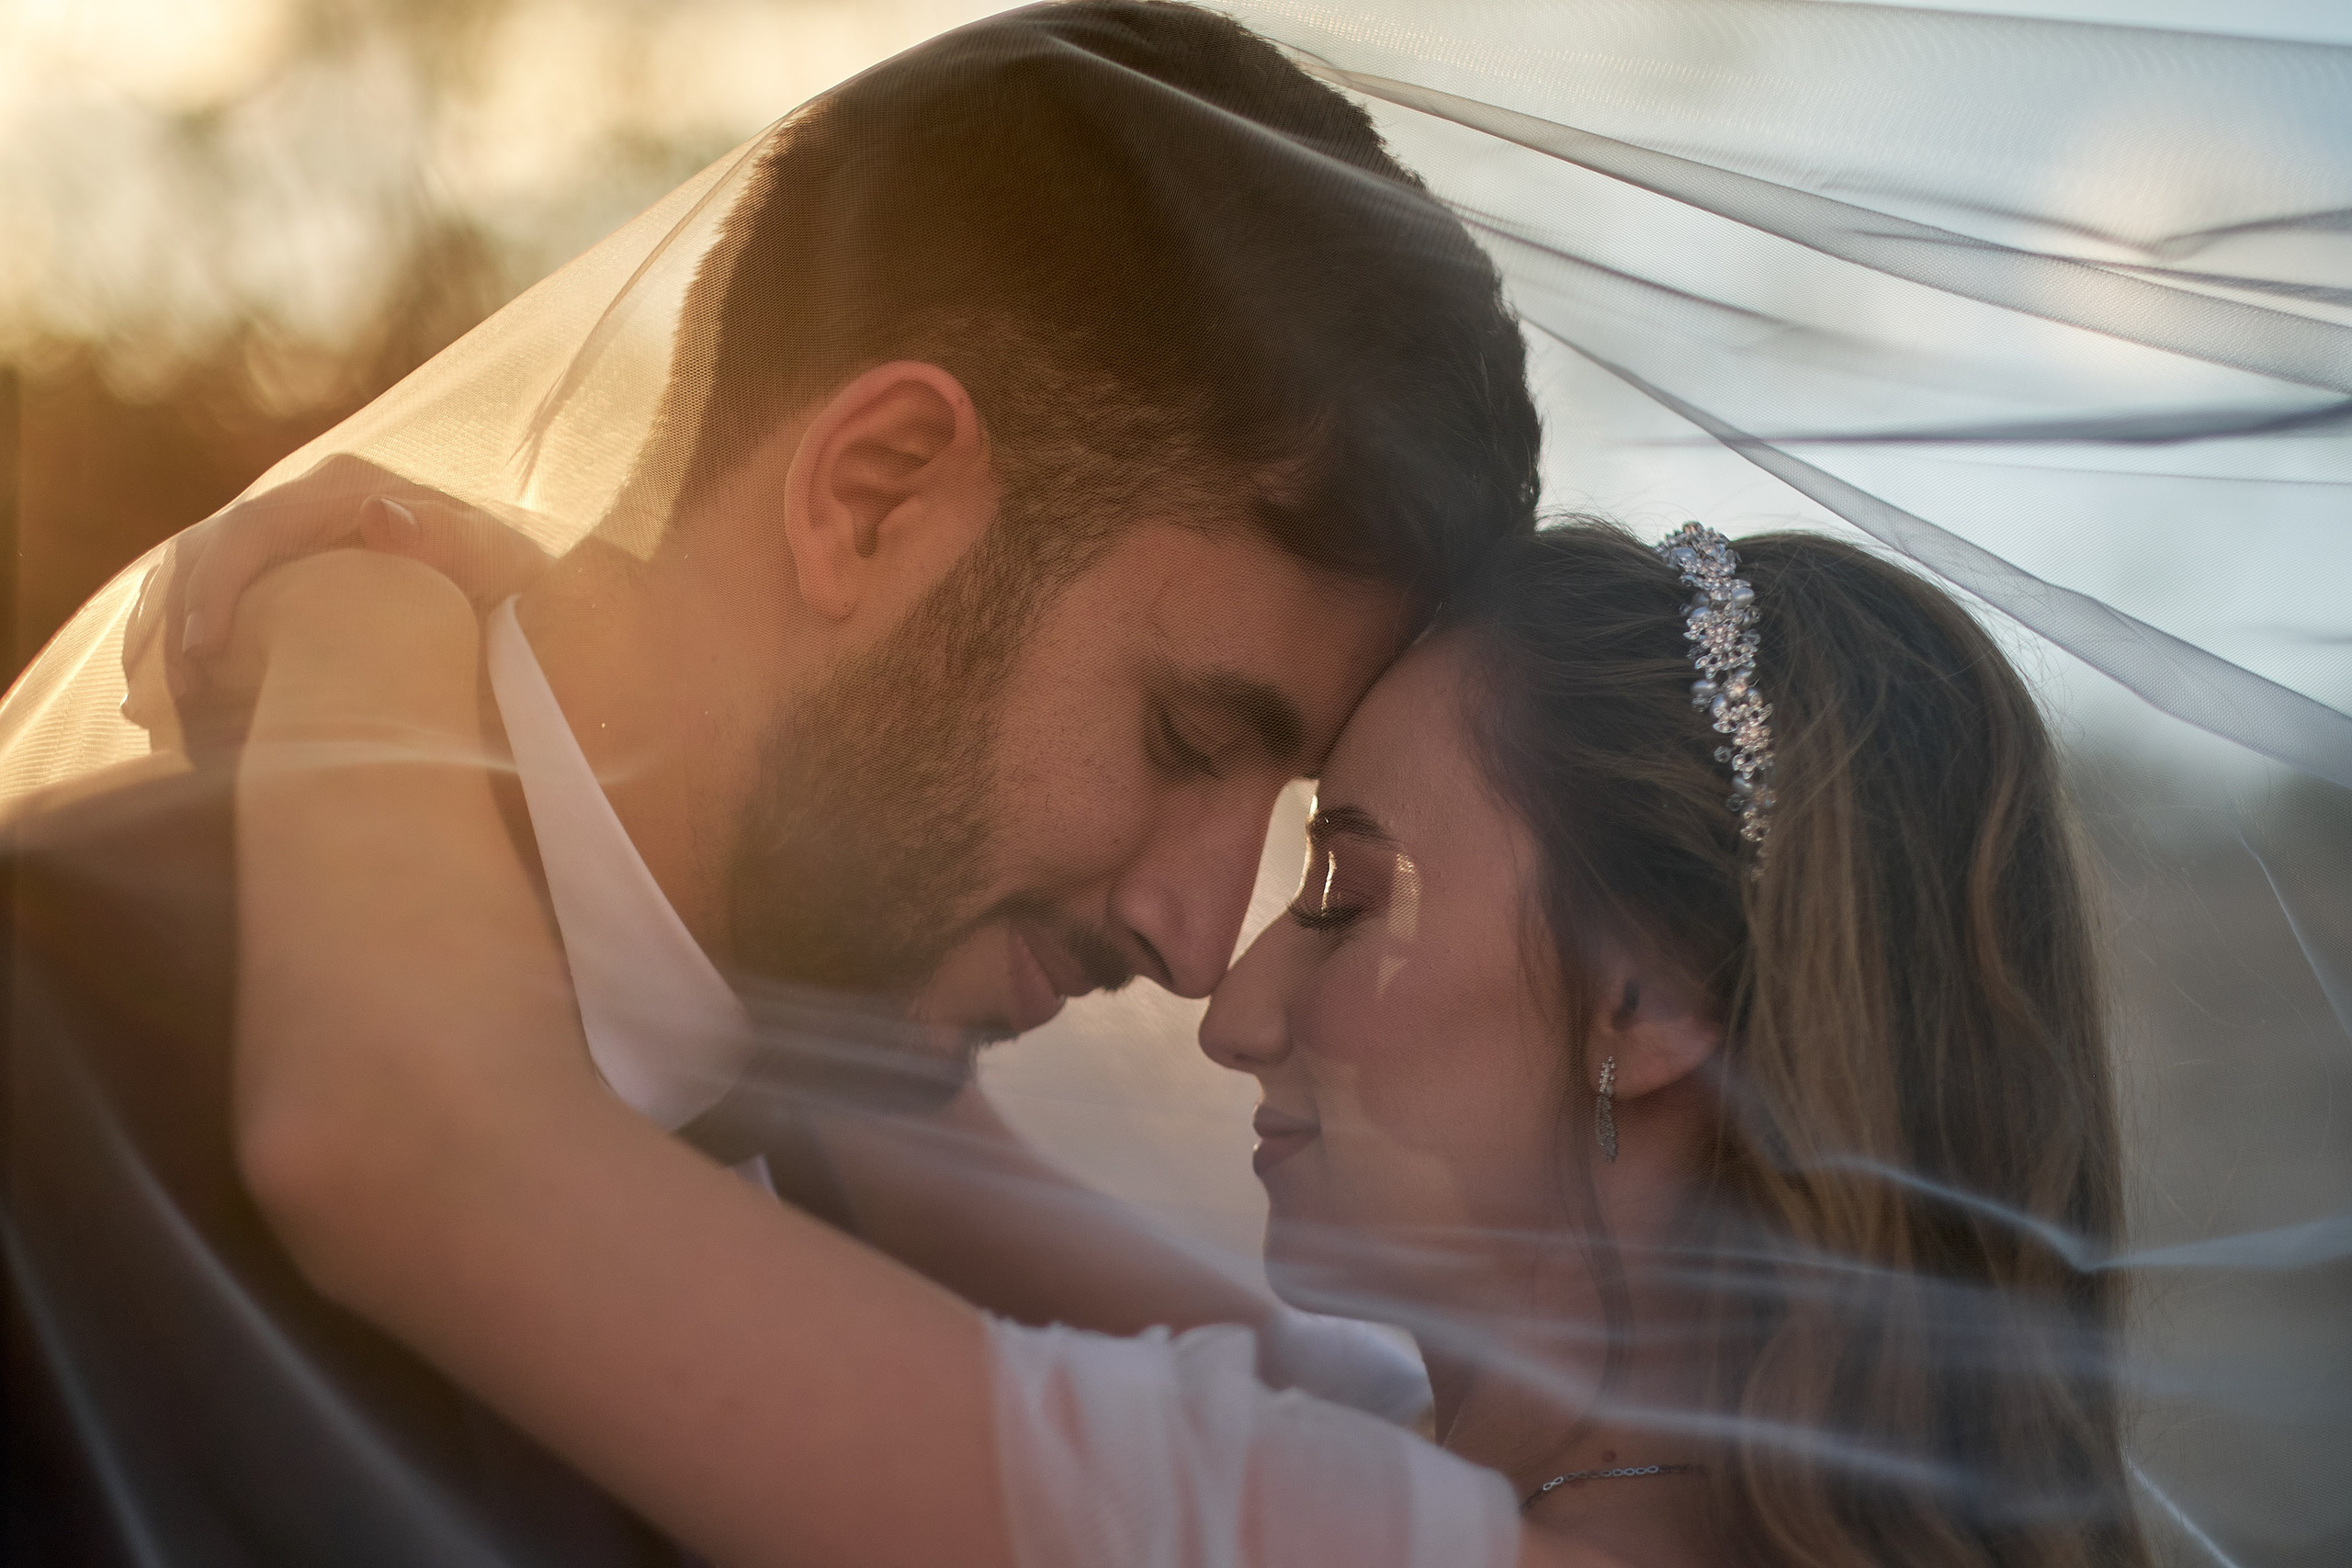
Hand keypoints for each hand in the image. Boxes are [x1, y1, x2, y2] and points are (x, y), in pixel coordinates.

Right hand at [121, 454, 553, 738]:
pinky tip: (177, 704)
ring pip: (196, 572)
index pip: (255, 525)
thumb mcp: (510, 572)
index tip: (204, 653)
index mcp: (356, 488)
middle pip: (209, 548)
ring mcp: (297, 536)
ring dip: (167, 637)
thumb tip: (377, 515)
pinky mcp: (288, 573)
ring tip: (169, 709)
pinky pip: (216, 598)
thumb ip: (457, 543)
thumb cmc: (528, 593)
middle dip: (178, 620)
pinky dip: (185, 645)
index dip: (217, 586)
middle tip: (177, 699)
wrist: (539, 611)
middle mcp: (315, 500)